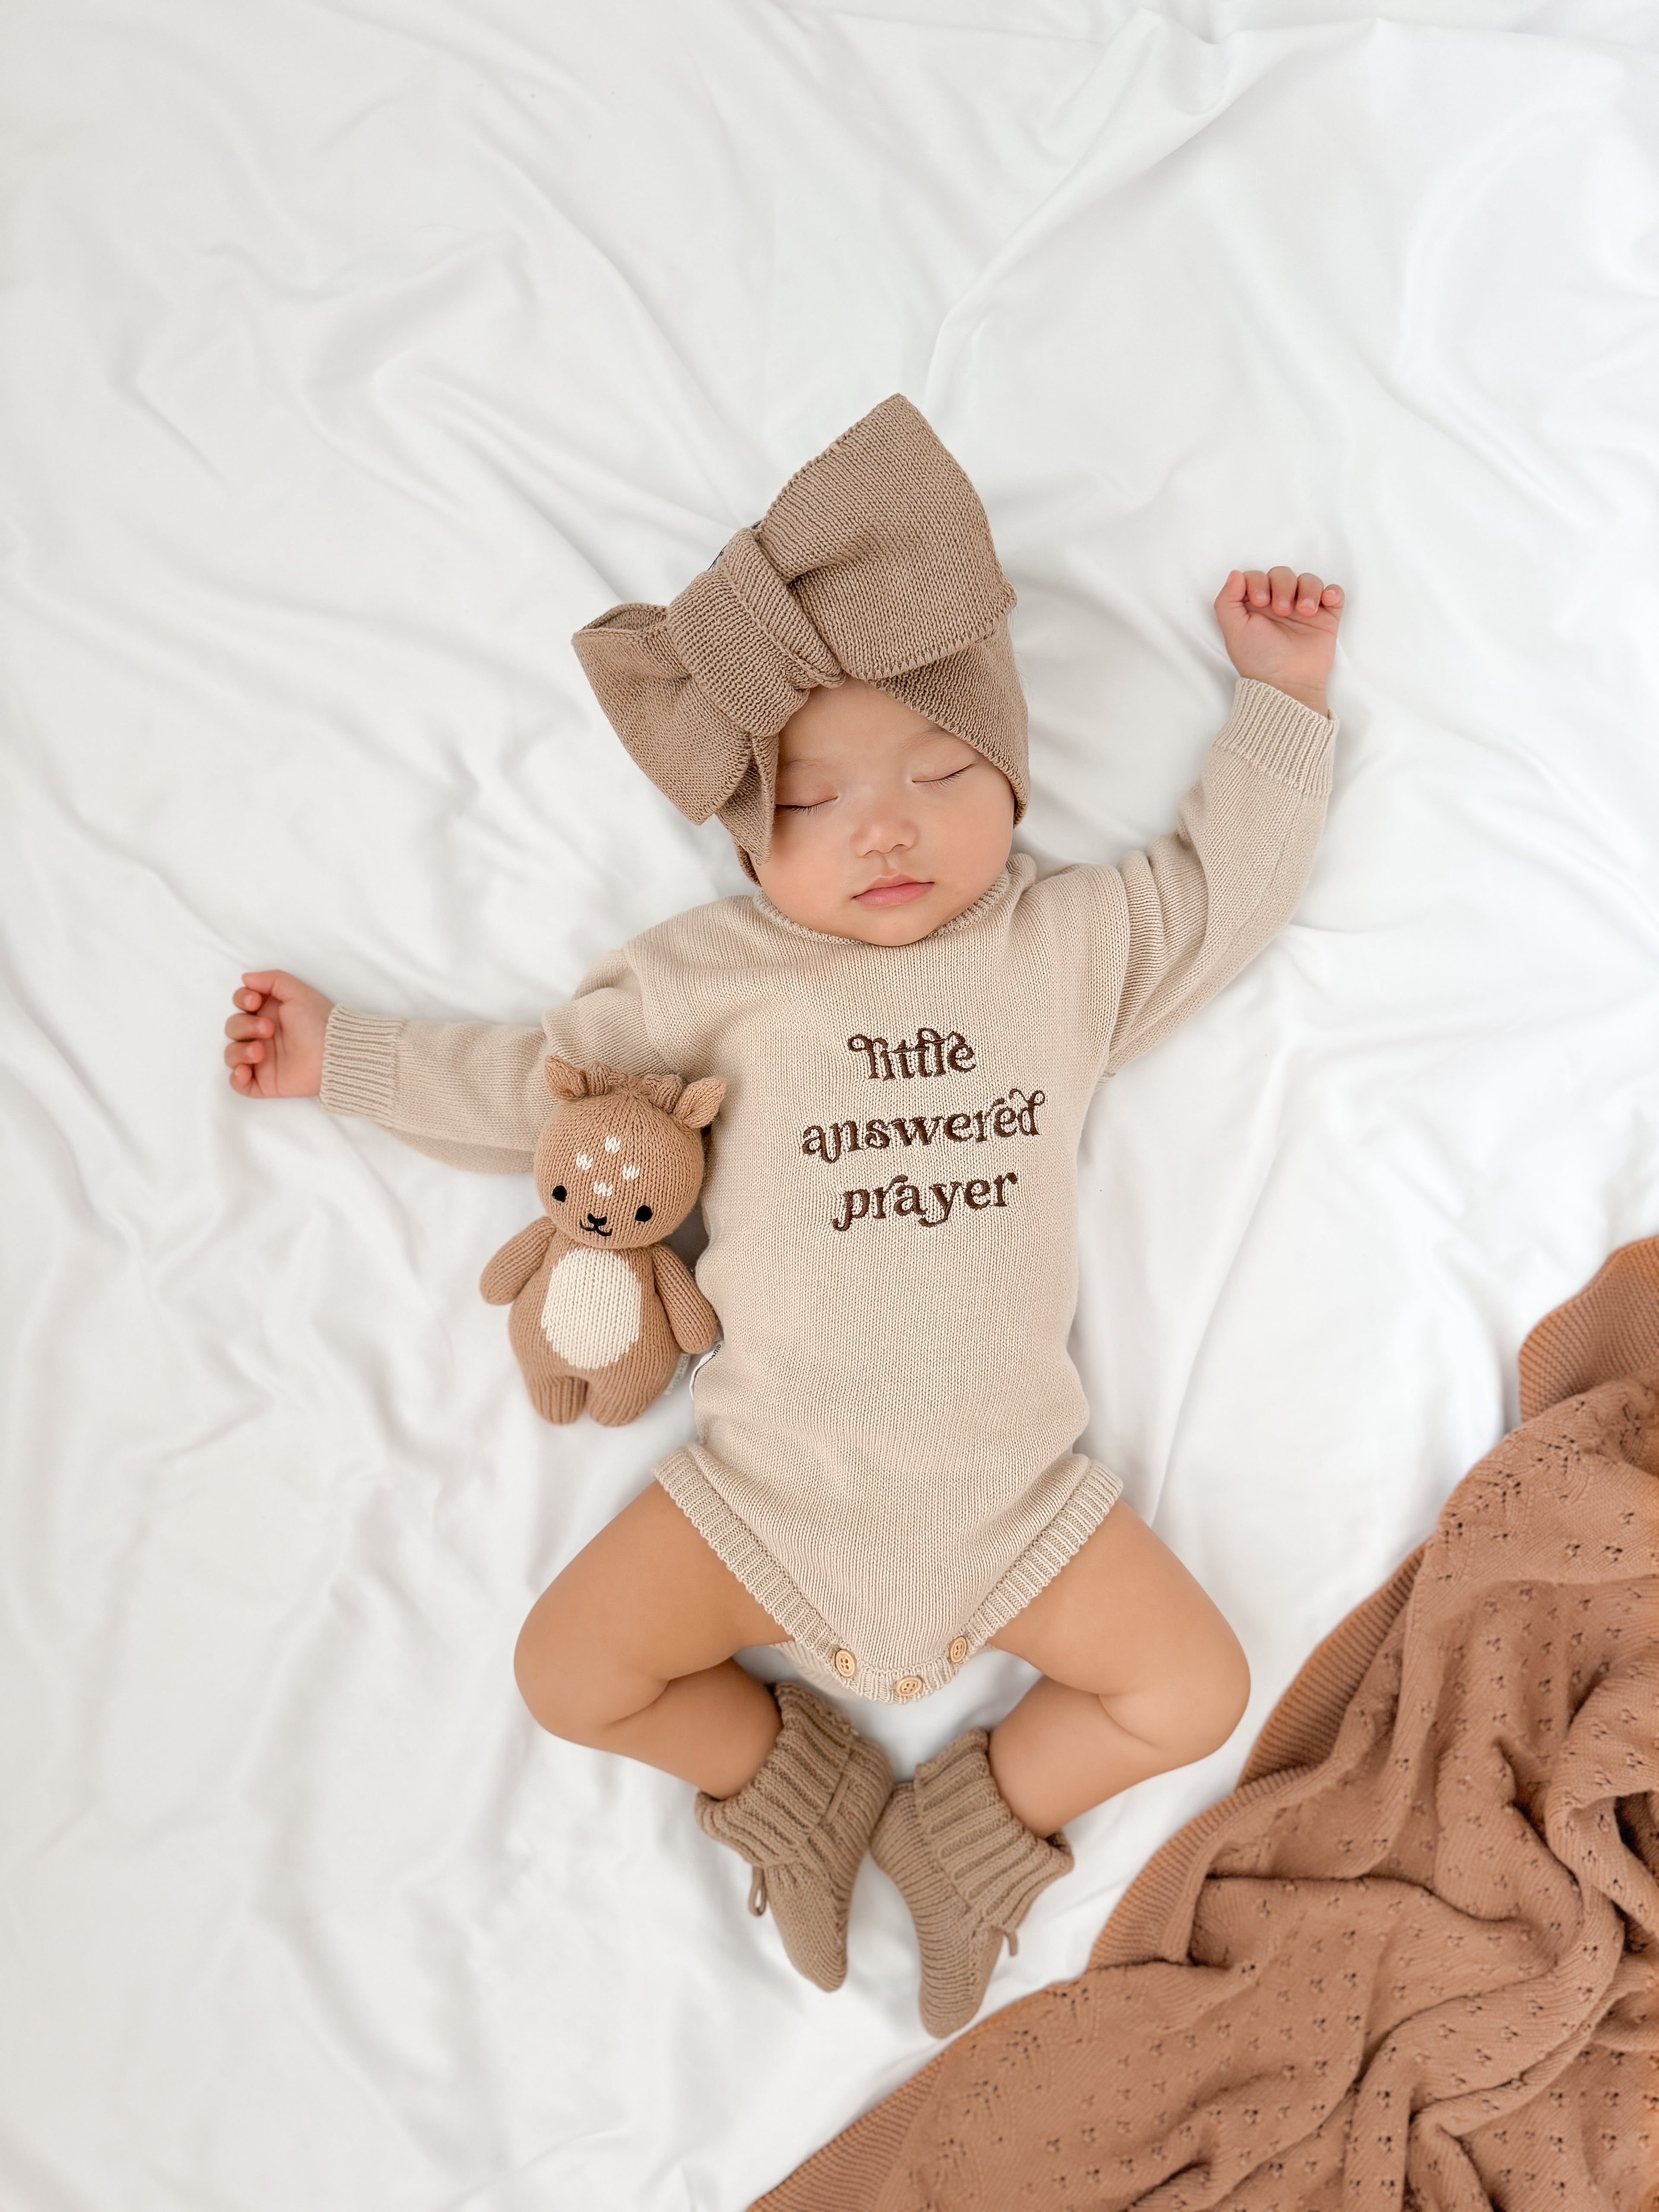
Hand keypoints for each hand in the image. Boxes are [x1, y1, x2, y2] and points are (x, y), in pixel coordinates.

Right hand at [224, 970, 332, 1096]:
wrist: (336, 1053)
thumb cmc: (320, 1022)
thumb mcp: (298, 993)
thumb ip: (272, 980)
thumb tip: (246, 977)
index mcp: (269, 1013)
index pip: (240, 1004)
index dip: (241, 1000)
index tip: (254, 1001)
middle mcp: (263, 1036)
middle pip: (233, 1028)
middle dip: (244, 1026)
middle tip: (268, 1029)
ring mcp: (263, 1060)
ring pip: (232, 1054)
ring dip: (238, 1051)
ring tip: (259, 1052)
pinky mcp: (266, 1081)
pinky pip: (240, 1084)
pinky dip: (236, 1078)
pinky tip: (245, 1071)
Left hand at [1214, 568, 1343, 715]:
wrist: (1288, 683)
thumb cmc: (1259, 661)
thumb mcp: (1233, 631)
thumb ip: (1226, 601)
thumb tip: (1235, 574)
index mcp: (1255, 606)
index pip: (1257, 576)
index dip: (1259, 582)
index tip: (1261, 602)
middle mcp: (1278, 604)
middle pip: (1282, 574)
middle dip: (1283, 586)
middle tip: (1282, 611)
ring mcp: (1303, 610)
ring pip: (1308, 580)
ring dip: (1308, 589)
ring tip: (1306, 612)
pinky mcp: (1325, 617)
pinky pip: (1334, 593)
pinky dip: (1332, 592)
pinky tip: (1325, 603)